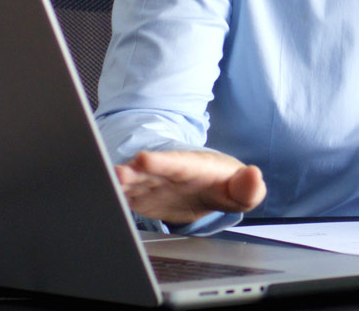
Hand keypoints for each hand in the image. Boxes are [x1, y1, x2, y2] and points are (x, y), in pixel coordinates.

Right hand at [115, 149, 265, 223]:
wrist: (210, 188)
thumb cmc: (224, 184)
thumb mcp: (241, 189)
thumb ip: (248, 187)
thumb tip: (254, 174)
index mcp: (191, 167)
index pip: (175, 163)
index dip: (160, 161)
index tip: (144, 158)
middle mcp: (167, 173)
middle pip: (148, 171)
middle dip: (132, 171)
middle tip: (116, 172)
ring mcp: (153, 185)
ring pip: (132, 184)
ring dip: (119, 184)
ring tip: (107, 183)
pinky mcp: (142, 199)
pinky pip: (126, 198)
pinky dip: (114, 199)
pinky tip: (103, 199)